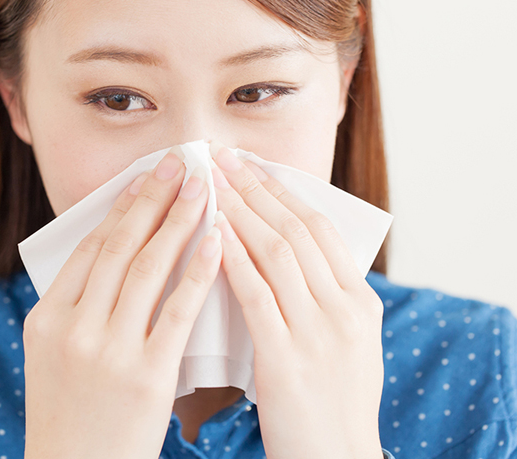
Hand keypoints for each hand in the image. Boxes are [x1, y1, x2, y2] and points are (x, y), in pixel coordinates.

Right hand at [22, 148, 227, 458]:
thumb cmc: (72, 417)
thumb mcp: (53, 358)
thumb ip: (76, 310)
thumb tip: (113, 256)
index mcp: (46, 319)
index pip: (89, 248)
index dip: (121, 207)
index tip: (146, 177)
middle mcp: (73, 328)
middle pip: (119, 248)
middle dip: (153, 198)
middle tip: (180, 163)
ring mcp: (108, 351)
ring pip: (149, 269)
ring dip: (180, 220)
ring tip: (205, 188)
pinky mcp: (146, 376)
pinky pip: (177, 311)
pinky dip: (199, 271)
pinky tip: (218, 241)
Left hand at [207, 140, 384, 458]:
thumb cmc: (328, 409)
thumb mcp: (342, 348)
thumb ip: (320, 303)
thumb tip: (284, 260)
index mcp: (359, 304)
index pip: (318, 229)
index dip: (281, 191)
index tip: (250, 163)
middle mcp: (344, 311)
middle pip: (295, 230)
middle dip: (255, 188)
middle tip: (221, 157)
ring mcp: (318, 333)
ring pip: (276, 253)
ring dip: (239, 211)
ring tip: (208, 181)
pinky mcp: (286, 359)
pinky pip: (256, 295)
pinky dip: (232, 259)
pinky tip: (209, 235)